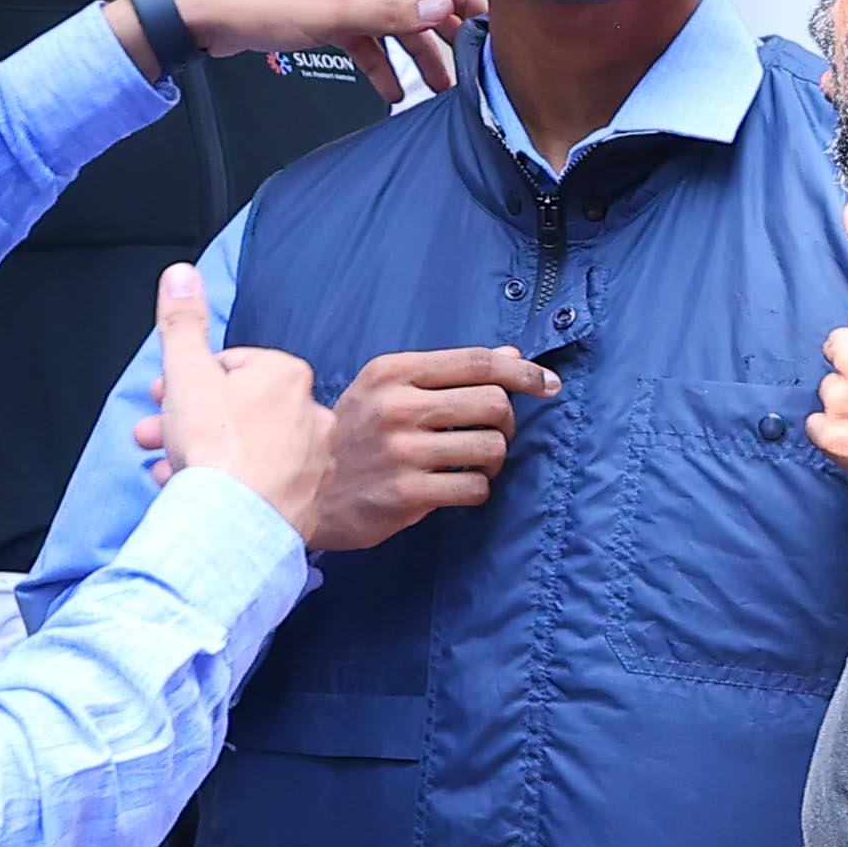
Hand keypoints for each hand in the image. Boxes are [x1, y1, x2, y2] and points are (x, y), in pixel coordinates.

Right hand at [125, 263, 331, 527]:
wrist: (236, 523)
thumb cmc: (215, 447)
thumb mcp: (185, 372)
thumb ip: (182, 322)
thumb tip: (181, 274)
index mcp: (286, 376)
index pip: (232, 365)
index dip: (189, 380)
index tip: (163, 397)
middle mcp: (311, 415)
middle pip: (240, 410)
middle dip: (191, 420)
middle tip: (155, 434)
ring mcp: (313, 463)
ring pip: (251, 451)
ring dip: (208, 456)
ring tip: (171, 470)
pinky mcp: (309, 505)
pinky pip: (265, 487)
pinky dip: (233, 489)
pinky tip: (201, 497)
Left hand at [149, 0, 477, 101]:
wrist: (200, 14)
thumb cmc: (253, 1)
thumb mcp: (329, 14)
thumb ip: (387, 14)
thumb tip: (440, 9)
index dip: (460, 1)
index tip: (489, 26)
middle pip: (413, 6)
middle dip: (440, 39)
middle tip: (467, 71)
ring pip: (389, 29)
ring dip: (411, 59)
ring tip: (435, 92)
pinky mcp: (321, 20)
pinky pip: (362, 43)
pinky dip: (378, 66)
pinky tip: (390, 94)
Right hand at [293, 346, 554, 552]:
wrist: (300, 487)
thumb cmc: (350, 434)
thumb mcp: (386, 389)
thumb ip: (447, 373)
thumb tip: (510, 353)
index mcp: (392, 372)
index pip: (476, 362)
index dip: (522, 371)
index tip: (547, 383)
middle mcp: (397, 406)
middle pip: (493, 403)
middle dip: (506, 422)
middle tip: (494, 434)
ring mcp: (402, 452)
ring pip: (491, 447)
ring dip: (494, 459)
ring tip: (475, 464)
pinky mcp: (406, 494)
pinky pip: (475, 487)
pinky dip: (477, 488)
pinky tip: (457, 486)